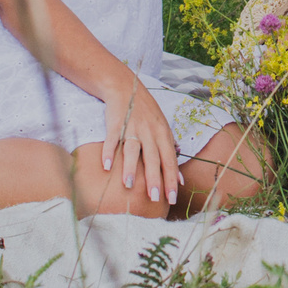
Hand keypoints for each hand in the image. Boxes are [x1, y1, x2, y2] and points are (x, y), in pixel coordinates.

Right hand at [98, 84, 182, 203]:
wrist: (126, 87)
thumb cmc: (147, 113)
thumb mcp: (163, 130)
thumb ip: (171, 154)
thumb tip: (180, 180)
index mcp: (163, 134)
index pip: (170, 161)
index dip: (171, 180)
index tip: (172, 200)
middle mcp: (150, 131)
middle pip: (154, 158)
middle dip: (155, 179)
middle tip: (155, 198)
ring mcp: (133, 126)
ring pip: (133, 149)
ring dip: (130, 168)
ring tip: (128, 185)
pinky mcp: (116, 123)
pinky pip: (112, 139)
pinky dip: (109, 152)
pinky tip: (106, 166)